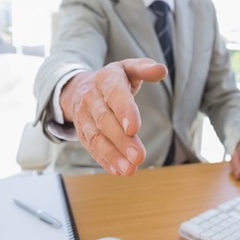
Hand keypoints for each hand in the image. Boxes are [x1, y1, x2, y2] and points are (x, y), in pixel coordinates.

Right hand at [60, 58, 166, 175]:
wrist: (78, 89)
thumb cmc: (113, 80)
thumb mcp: (127, 68)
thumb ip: (144, 68)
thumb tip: (161, 70)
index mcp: (105, 79)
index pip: (114, 94)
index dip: (124, 110)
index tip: (134, 128)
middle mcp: (91, 98)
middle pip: (105, 120)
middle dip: (121, 140)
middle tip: (139, 156)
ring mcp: (84, 117)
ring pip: (96, 137)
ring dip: (112, 155)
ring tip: (130, 170)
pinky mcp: (82, 133)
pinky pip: (91, 148)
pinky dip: (105, 160)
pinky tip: (118, 171)